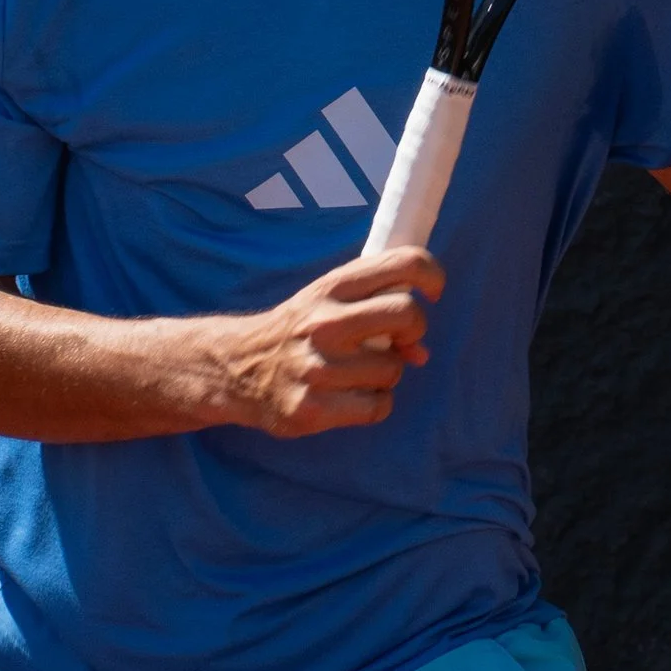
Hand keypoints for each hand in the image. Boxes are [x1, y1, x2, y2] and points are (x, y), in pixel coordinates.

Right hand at [224, 248, 443, 436]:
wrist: (237, 367)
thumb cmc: (298, 330)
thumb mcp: (326, 299)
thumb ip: (377, 307)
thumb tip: (421, 352)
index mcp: (331, 287)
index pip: (401, 263)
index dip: (430, 274)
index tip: (433, 290)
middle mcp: (324, 322)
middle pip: (407, 315)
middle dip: (414, 331)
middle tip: (399, 340)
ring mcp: (318, 366)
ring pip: (394, 369)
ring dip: (387, 373)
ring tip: (358, 372)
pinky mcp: (313, 407)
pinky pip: (377, 406)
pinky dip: (374, 404)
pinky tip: (351, 397)